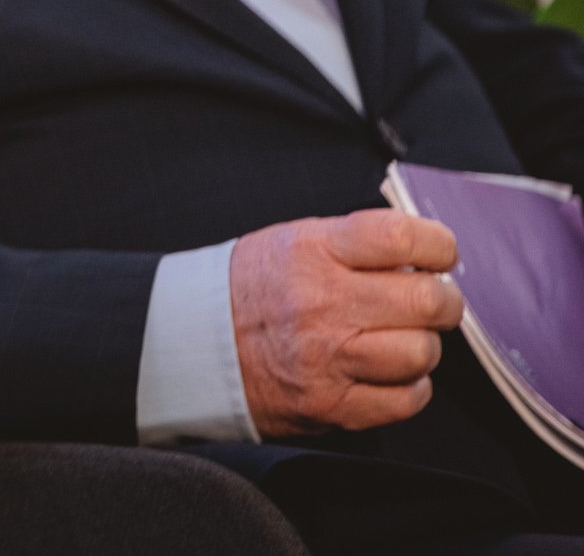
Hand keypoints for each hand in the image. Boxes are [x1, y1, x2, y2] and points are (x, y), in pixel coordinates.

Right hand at [229, 209, 462, 435]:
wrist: (198, 342)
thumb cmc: (257, 287)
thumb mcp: (295, 241)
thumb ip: (357, 245)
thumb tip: (426, 258)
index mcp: (313, 251)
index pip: (402, 237)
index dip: (438, 245)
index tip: (439, 254)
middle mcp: (321, 302)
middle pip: (427, 301)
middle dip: (442, 302)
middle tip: (429, 302)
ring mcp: (326, 357)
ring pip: (422, 353)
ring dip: (423, 346)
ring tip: (401, 338)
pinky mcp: (330, 404)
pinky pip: (407, 400)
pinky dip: (410, 387)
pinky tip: (389, 372)